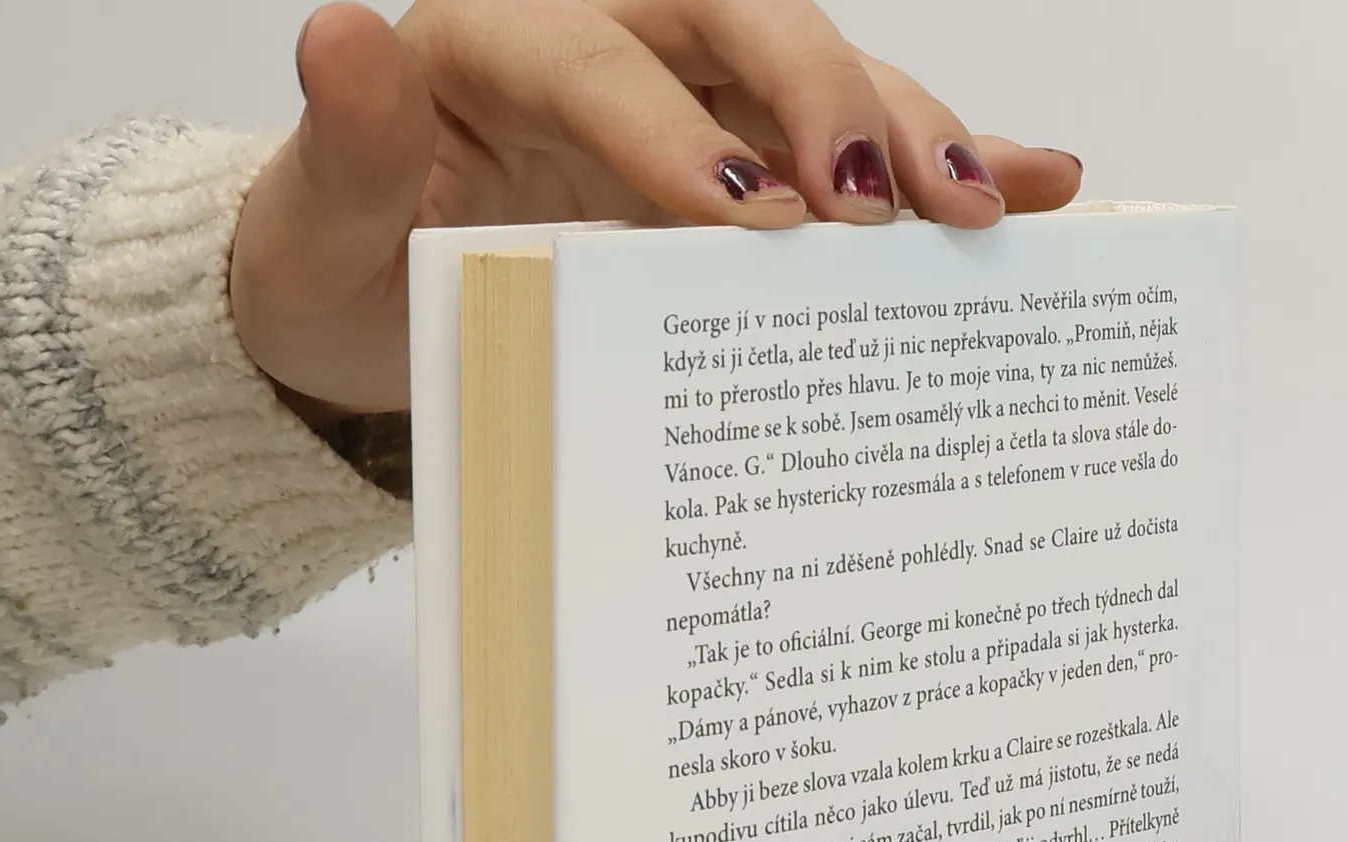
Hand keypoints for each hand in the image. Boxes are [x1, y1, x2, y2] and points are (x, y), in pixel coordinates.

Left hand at [231, 0, 1083, 417]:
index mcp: (497, 41)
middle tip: (886, 208)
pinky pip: (850, 148)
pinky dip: (938, 158)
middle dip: (826, 103)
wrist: (375, 308)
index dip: (670, 129)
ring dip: (908, 133)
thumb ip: (346, 148)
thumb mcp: (312, 234)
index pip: (597, 61)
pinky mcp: (743, 158)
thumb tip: (339, 39)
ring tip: (985, 208)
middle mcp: (611, 42)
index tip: (742, 216)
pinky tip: (1035, 185)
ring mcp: (688, 98)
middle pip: (742, 25)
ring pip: (818, 77)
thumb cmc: (342, 273)